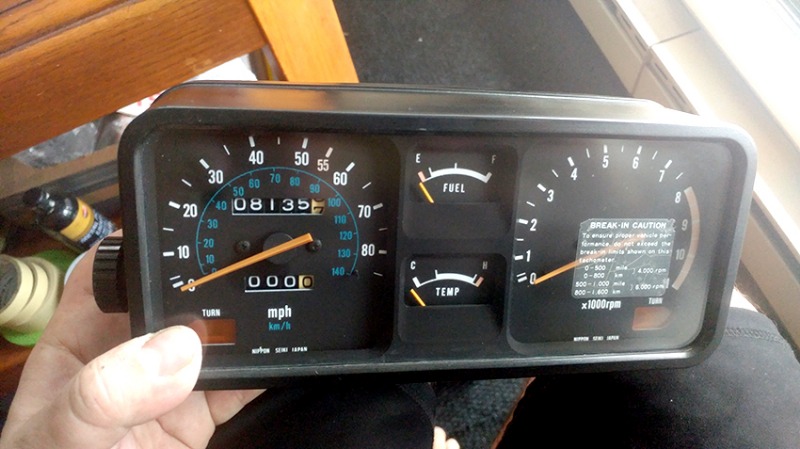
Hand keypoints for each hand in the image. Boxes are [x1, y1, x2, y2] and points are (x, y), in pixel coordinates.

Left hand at [0, 242, 261, 448]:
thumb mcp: (65, 438)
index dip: (142, 245)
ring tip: (274, 293)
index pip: (108, 275)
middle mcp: (125, 356)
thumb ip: (108, 392)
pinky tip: (284, 350)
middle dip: (207, 276)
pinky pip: (238, 381)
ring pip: (212, 337)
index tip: (187, 225)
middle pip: (171, 298)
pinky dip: (264, 366)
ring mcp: (166, 385)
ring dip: (242, 320)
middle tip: (248, 255)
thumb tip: (178, 348)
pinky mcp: (199, 415)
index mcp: (77, 343)